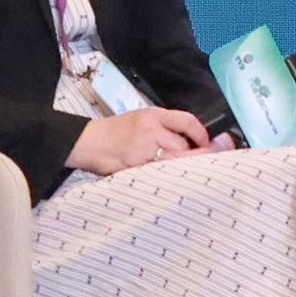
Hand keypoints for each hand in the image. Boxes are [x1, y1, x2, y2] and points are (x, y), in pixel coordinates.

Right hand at [65, 104, 212, 174]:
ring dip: (183, 167)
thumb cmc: (114, 132)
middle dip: (198, 155)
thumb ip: (164, 128)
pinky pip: (160, 174)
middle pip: (184, 145)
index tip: (208, 141)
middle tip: (208, 161)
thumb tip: (192, 140)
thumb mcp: (140, 119)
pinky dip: (168, 178)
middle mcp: (150, 130)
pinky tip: (171, 180)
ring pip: (174, 161)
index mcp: (152, 116)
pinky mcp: (135, 167)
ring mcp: (142, 150)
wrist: (86, 142)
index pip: (186, 121)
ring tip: (188, 172)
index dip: (201, 133)